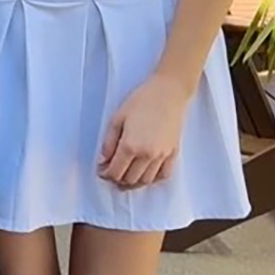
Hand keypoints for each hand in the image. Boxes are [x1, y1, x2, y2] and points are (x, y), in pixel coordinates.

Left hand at [98, 73, 192, 188]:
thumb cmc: (142, 101)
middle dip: (117, 179)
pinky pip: (163, 175)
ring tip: (125, 177)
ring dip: (133, 182)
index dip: (105, 174)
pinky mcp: (173, 153)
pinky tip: (145, 175)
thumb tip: (103, 161)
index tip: (101, 171)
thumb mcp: (117, 118)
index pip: (115, 172)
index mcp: (130, 146)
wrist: (168, 92)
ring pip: (146, 180)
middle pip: (129, 179)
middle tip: (111, 173)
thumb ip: (108, 143)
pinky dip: (153, 179)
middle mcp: (147, 155)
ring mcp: (162, 155)